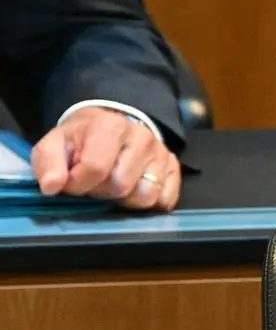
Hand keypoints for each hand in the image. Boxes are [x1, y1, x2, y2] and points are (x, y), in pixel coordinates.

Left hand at [31, 106, 180, 210]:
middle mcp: (142, 137)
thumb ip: (48, 164)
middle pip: (121, 185)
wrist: (110, 127)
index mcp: (111, 126)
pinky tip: (135, 190)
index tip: (72, 183)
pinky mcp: (174, 168)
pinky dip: (149, 202)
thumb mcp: (54, 145)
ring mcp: (161, 153)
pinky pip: (166, 200)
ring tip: (115, 187)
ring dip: (126, 200)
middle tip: (95, 184)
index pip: (96, 168)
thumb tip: (52, 186)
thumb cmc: (81, 140)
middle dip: (102, 192)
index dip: (79, 184)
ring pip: (146, 196)